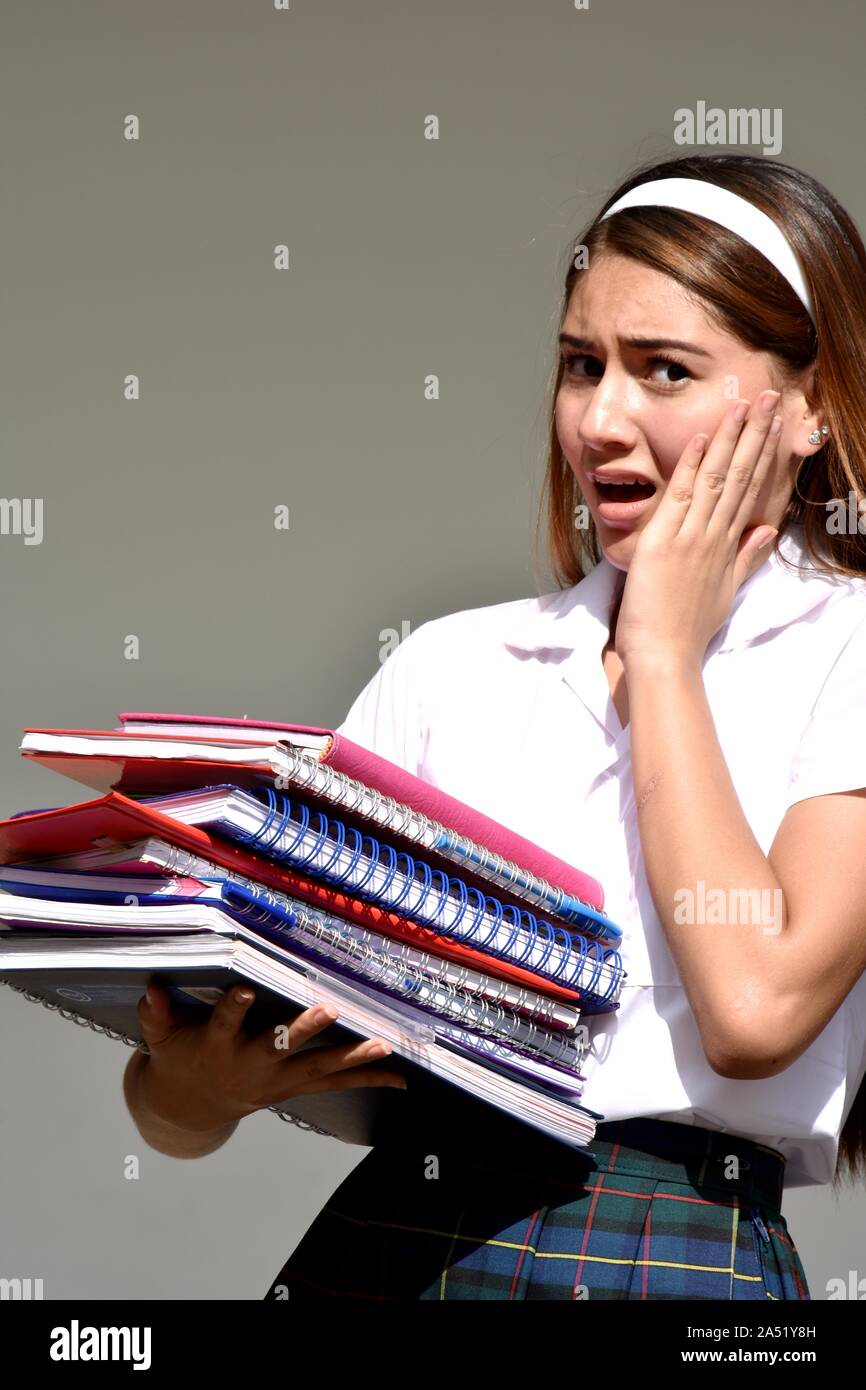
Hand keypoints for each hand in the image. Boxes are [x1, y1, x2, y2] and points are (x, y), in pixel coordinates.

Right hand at [134, 983, 407, 1134]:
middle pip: (280, 1046)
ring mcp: (278, 1081)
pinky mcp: (297, 1088)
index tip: (243, 988)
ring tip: (383, 1046)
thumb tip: (150, 989)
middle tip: (328, 1009)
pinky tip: (400, 1078)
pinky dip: (368, 1080)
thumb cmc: (180, 1060)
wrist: (193, 1109)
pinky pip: (336, 1084)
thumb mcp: (161, 1041)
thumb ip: (157, 1016)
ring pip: (318, 1068)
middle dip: (304, 1029)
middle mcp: (252, 1066)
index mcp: (218, 1049)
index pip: (224, 1025)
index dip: (233, 1009)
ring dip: (352, 1056)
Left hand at [614, 391, 783, 671]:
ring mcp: (692, 537)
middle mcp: (714, 536)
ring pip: (716, 479)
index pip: (748, 490)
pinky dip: (691, 466)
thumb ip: (745, 558)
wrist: (664, 655)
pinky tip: (703, 438)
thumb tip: (766, 531)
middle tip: (770, 398)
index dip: (762, 454)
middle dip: (756, 435)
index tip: (773, 425)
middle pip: (740, 476)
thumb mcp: (724, 591)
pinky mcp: (666, 541)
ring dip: (731, 440)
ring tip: (745, 406)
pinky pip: (681, 496)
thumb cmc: (686, 629)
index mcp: (727, 545)